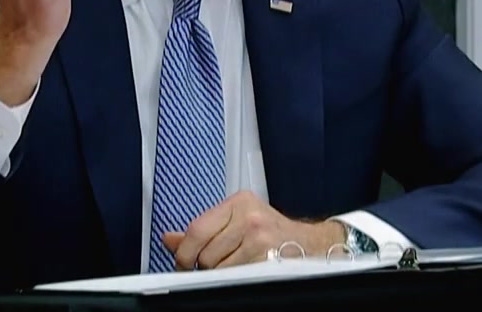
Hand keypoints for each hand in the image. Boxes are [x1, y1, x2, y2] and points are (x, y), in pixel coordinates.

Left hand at [162, 190, 345, 269]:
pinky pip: (235, 277)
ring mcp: (260, 237)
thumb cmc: (274, 234)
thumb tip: (169, 239)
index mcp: (239, 202)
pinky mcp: (267, 258)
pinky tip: (247, 273)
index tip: (184, 263)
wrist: (312, 246)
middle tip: (219, 266)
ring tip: (237, 267)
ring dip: (222, 275)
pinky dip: (236, 280)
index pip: (196, 229)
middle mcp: (249, 216)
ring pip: (218, 268)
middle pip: (205, 253)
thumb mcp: (237, 222)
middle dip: (206, 266)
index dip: (185, 252)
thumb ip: (202, 230)